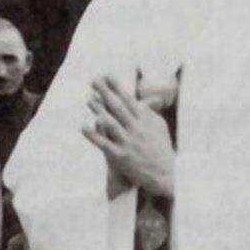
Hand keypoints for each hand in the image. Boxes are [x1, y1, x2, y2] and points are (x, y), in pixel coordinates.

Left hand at [82, 76, 174, 197]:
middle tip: (94, 80)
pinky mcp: (121, 157)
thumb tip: (143, 101)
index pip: (130, 100)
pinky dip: (93, 136)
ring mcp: (128, 143)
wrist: (166, 174)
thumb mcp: (160, 127)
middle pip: (118, 107)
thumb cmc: (162, 149)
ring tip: (88, 99)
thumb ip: (150, 113)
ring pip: (111, 123)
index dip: (118, 87)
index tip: (107, 75)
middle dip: (106, 93)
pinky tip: (83, 127)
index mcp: (145, 121)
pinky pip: (104, 144)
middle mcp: (136, 129)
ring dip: (99, 110)